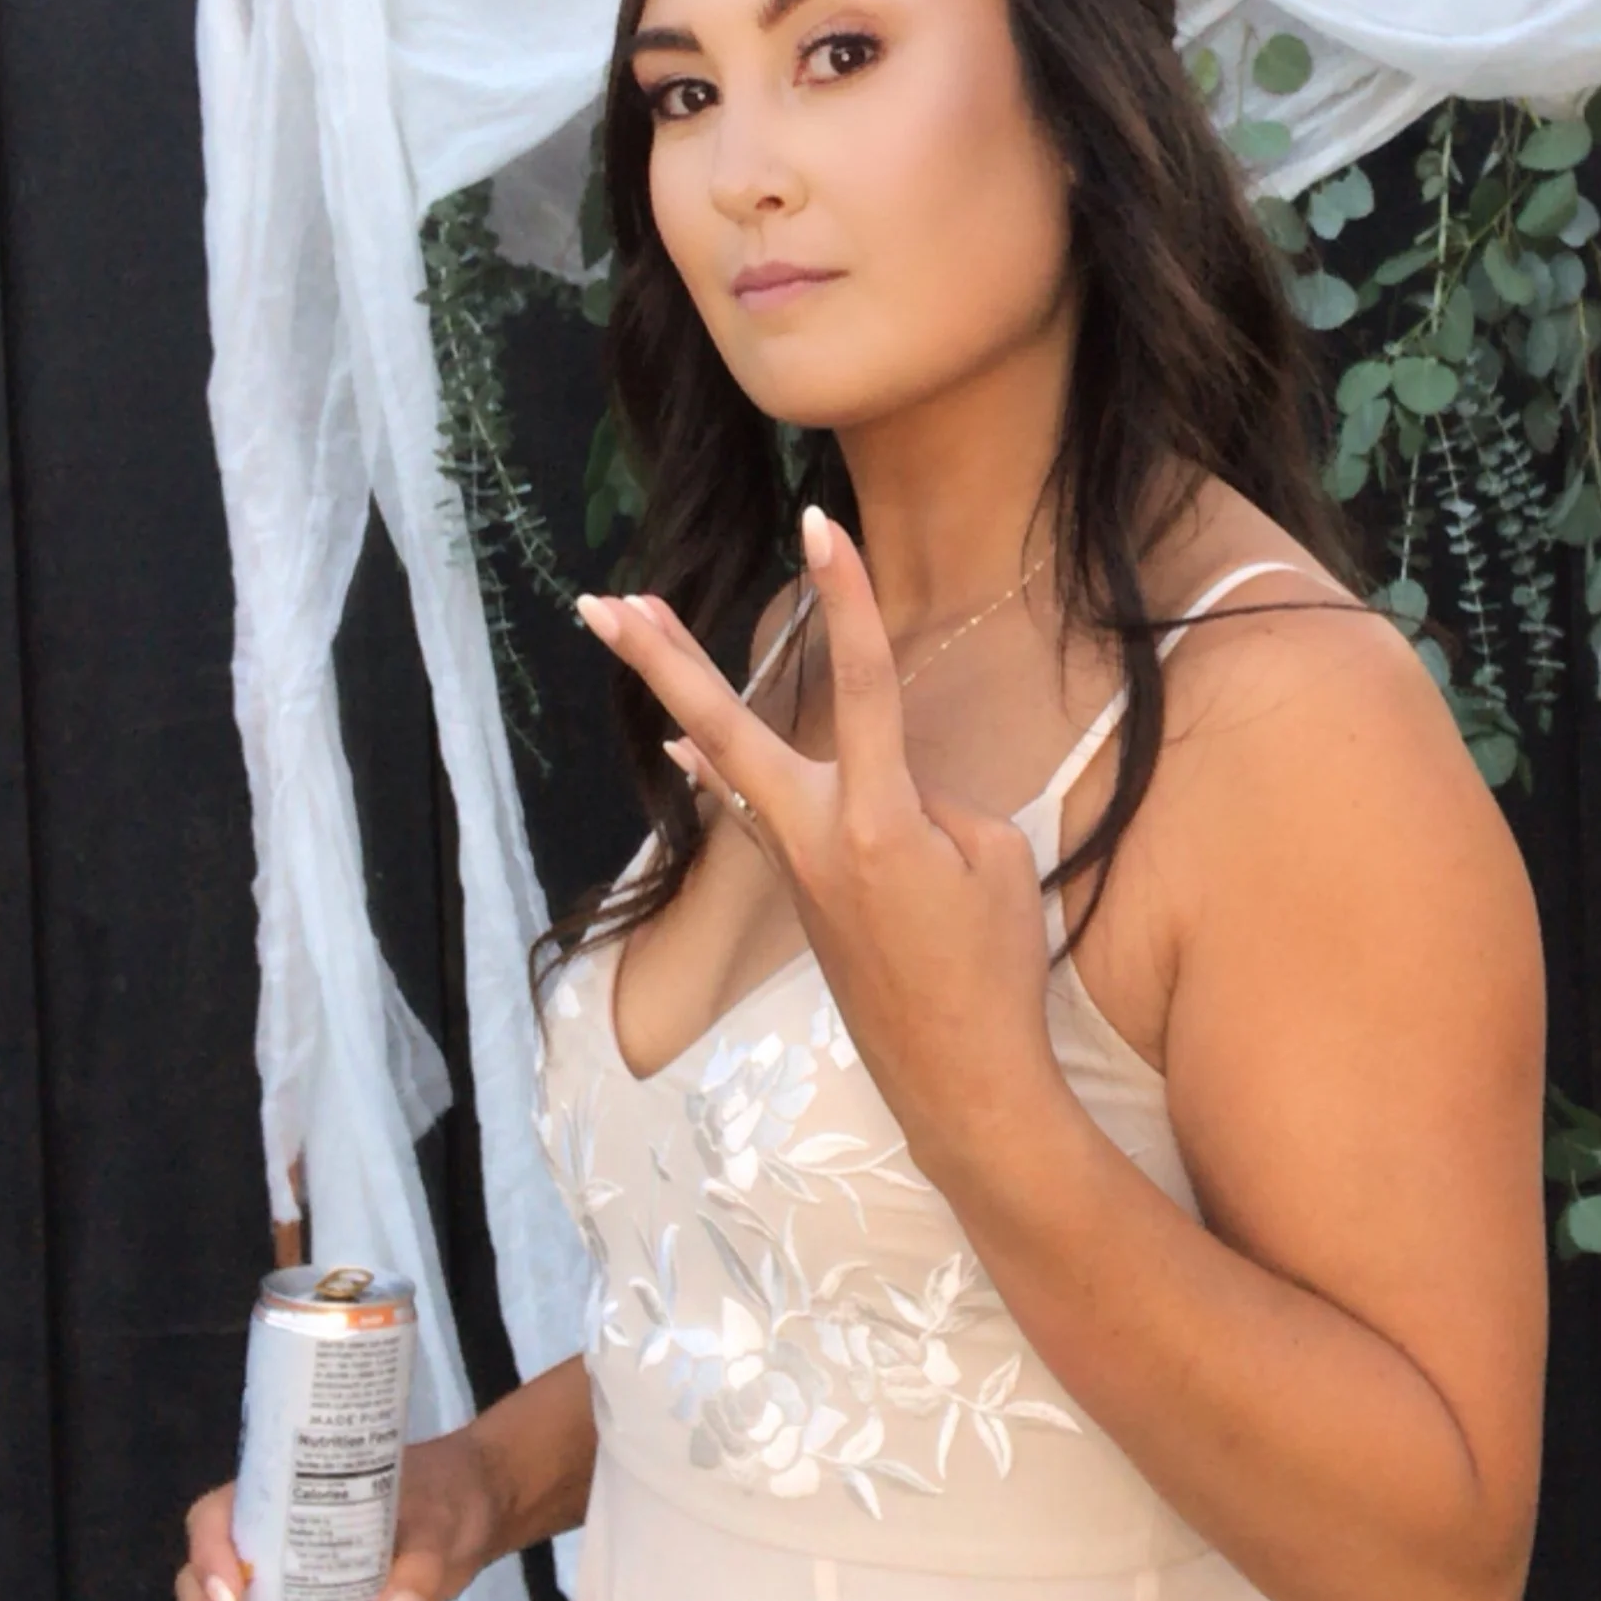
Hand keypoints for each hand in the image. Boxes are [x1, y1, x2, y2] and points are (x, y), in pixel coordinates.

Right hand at [172, 1431, 503, 1600]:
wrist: (465, 1523)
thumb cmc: (442, 1505)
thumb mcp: (437, 1529)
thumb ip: (420, 1570)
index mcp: (282, 1502)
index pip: (217, 1519)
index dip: (210, 1557)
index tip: (235, 1598)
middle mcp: (261, 1548)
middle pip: (201, 1587)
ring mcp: (271, 1597)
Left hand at [575, 504, 1061, 1177]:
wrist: (960, 1077)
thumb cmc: (992, 971)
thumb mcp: (994, 863)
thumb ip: (933, 800)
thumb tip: (891, 789)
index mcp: (879, 820)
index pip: (866, 683)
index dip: (844, 597)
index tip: (821, 522)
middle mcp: (816, 835)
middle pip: (728, 726)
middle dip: (665, 658)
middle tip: (607, 599)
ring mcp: (796, 865)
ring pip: (727, 761)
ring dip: (680, 694)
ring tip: (633, 626)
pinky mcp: (798, 892)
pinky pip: (750, 811)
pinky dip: (719, 772)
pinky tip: (684, 749)